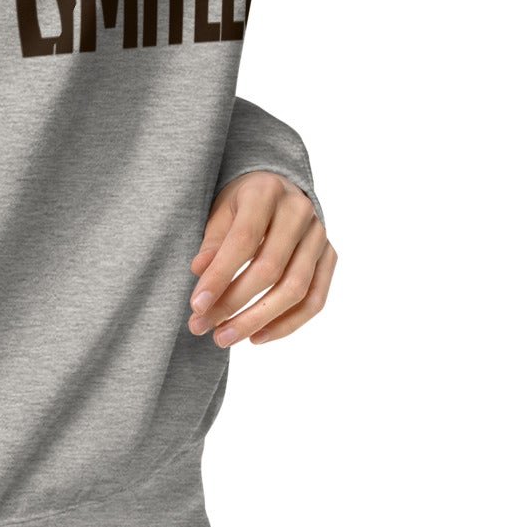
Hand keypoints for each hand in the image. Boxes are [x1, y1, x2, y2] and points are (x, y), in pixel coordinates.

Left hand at [189, 172, 336, 345]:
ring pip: (295, 289)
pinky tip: (257, 336)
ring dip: (258, 320)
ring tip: (225, 337)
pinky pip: (315, 300)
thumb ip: (213, 242)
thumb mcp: (221, 211)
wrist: (280, 189)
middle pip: (270, 269)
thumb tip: (199, 272)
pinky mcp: (330, 256)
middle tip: (201, 327)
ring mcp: (320, 235)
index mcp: (267, 192)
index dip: (219, 276)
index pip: (243, 240)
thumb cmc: (242, 202)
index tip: (196, 305)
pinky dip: (287, 324)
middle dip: (233, 304)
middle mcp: (300, 211)